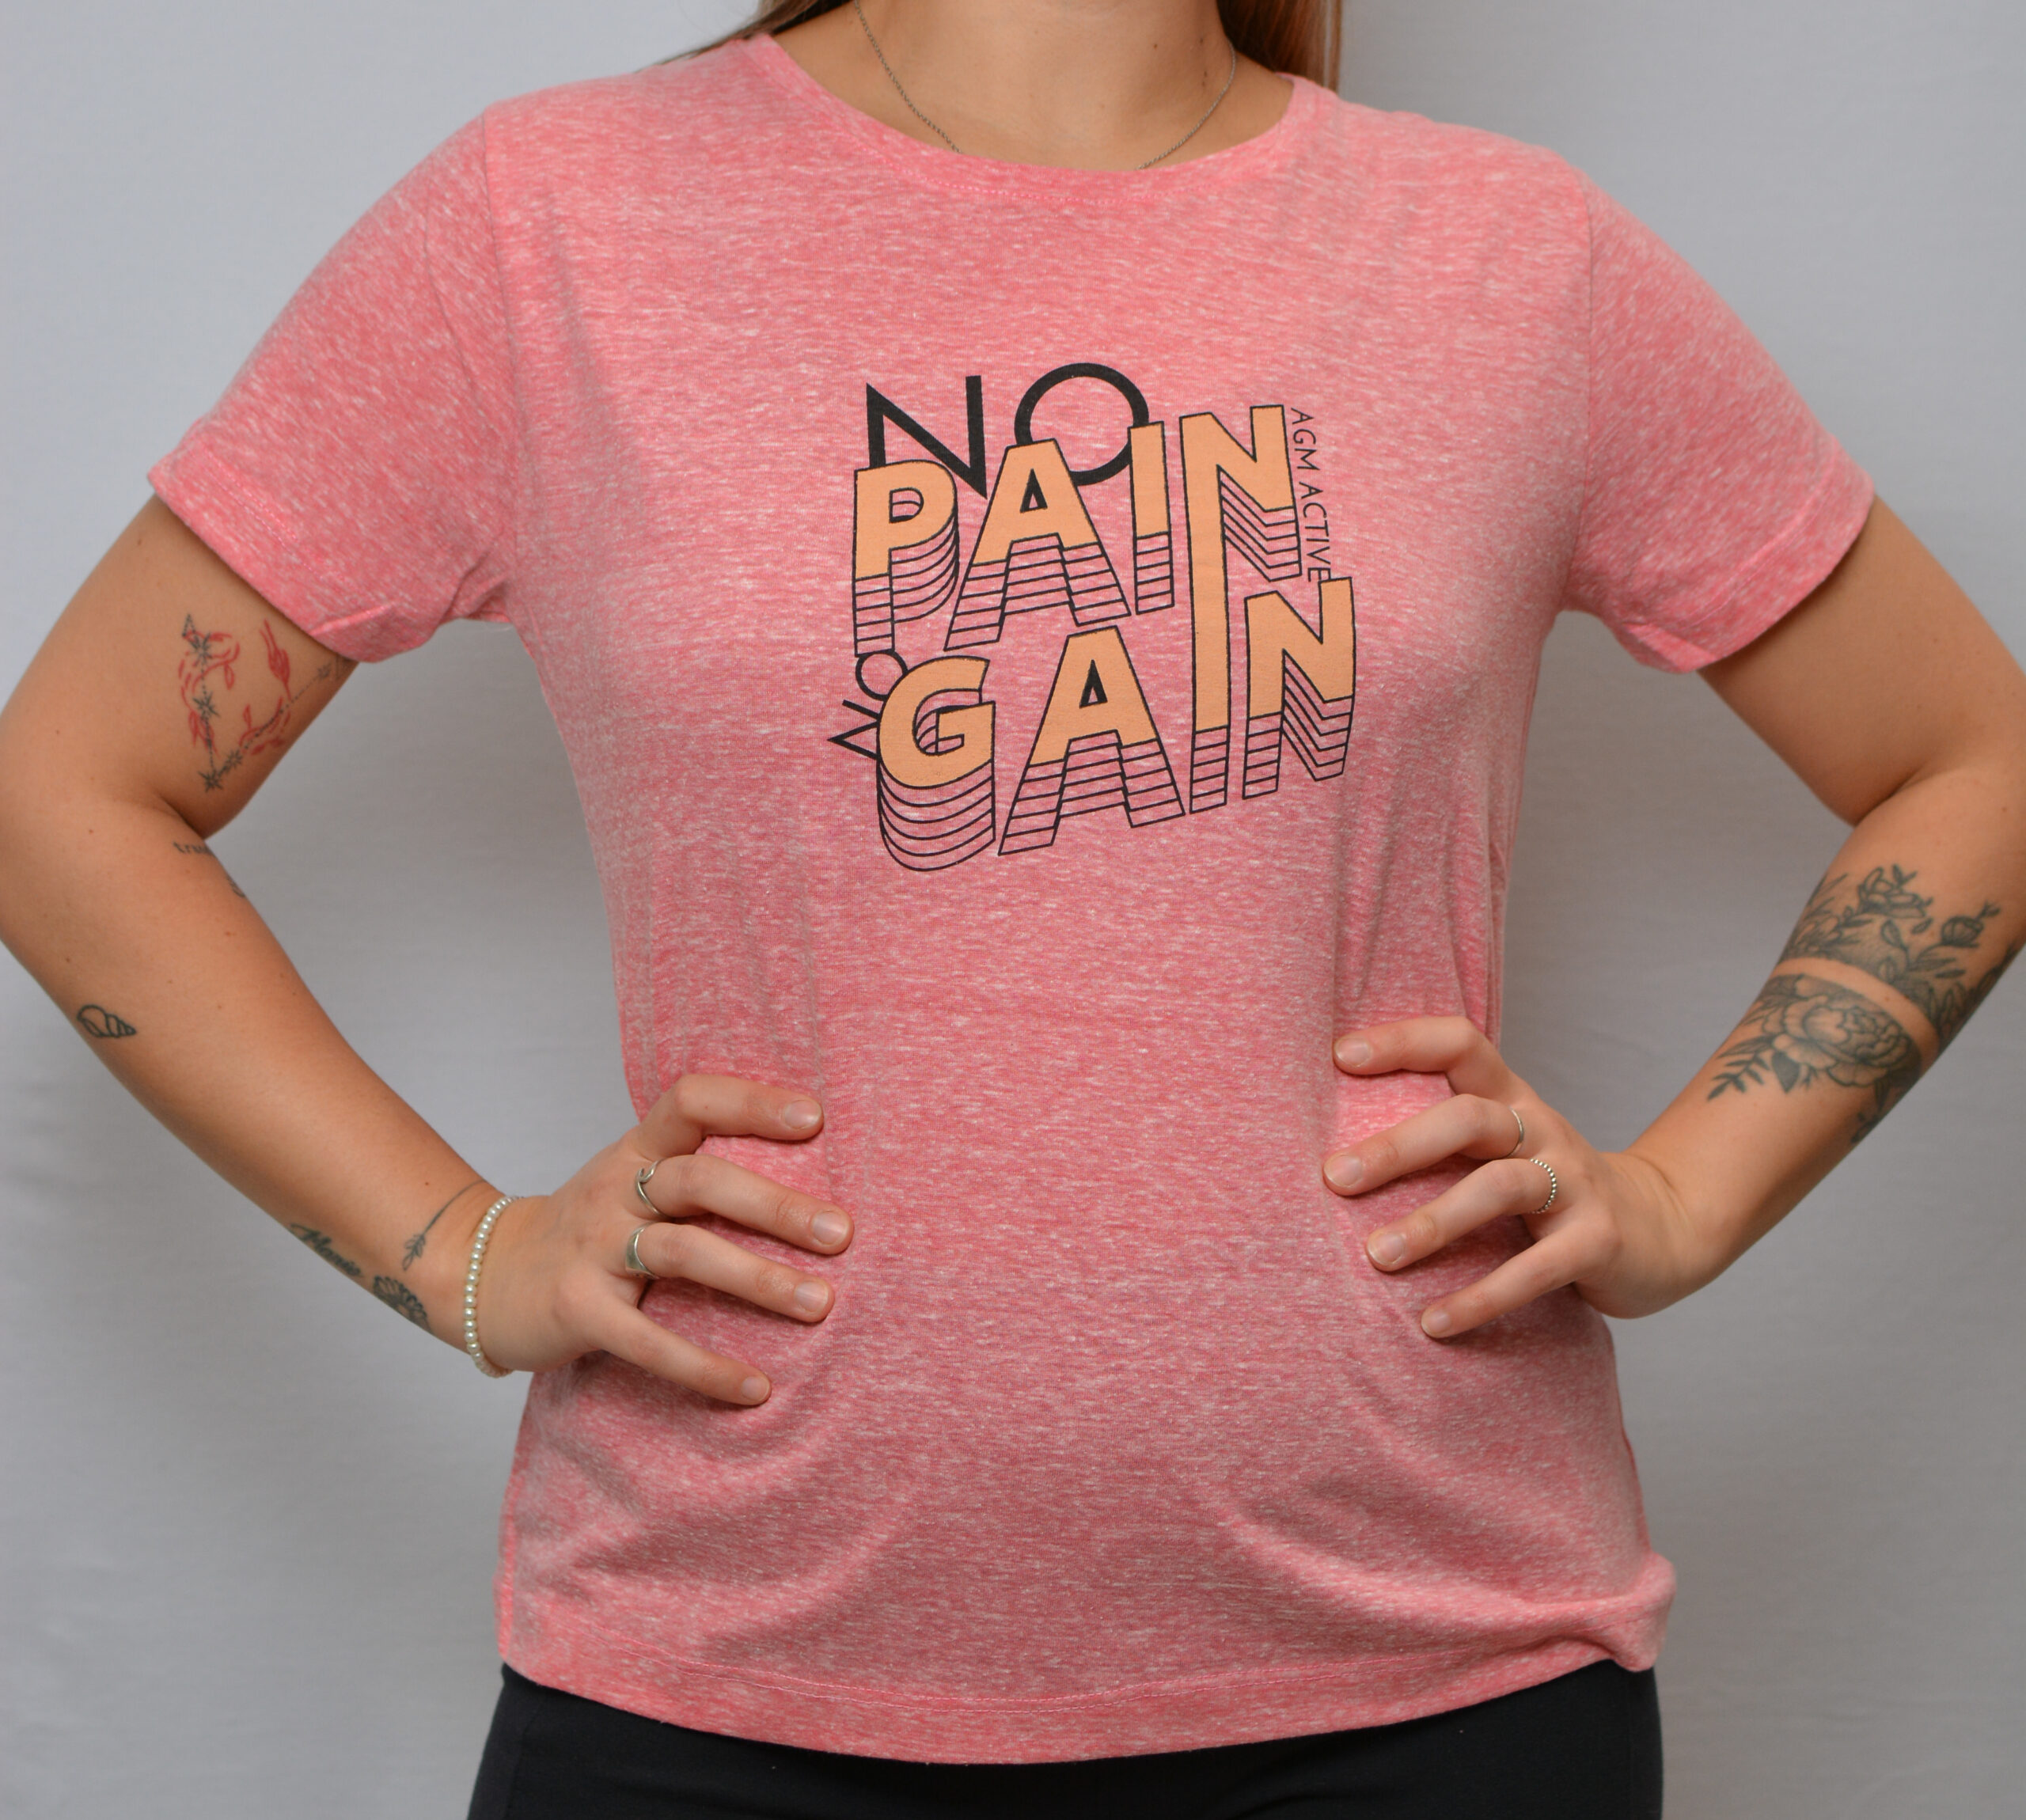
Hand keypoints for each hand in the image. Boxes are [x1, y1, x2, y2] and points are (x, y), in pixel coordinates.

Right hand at [465, 1074, 851, 1402]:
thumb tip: (818, 1180)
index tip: (815, 1118)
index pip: (691, 1101)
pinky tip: (756, 1387)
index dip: (750, 1102)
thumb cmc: (593, 1227)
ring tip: (821, 1305)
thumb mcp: (637, 1182)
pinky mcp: (577, 1311)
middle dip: (776, 1206)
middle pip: (700, 1180)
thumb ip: (704, 1173)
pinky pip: (648, 1341)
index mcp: (638, 1149)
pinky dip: (704, 1366)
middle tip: (842, 1234)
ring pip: (683, 1252)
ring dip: (758, 1279)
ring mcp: (592, 1249)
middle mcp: (616, 1189)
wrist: (486, 1277)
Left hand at [1322, 1018, 1711, 1337]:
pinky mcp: (1598, 1241)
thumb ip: (1440, 1136)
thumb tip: (1331, 1151)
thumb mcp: (1504, 1145)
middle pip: (1469, 1118)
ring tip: (1377, 1256)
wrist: (1665, 1229)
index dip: (1404, 1040)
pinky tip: (1432, 1322)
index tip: (1340, 1055)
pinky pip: (1534, 1269)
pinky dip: (1481, 1297)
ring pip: (1500, 1188)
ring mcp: (1575, 1183)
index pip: (1461, 1043)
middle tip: (1333, 1177)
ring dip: (1434, 1222)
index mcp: (1511, 1099)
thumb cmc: (1552, 1187)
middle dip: (1398, 1146)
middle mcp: (1542, 1130)